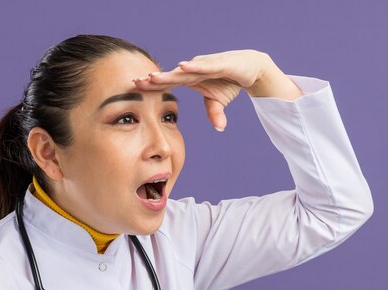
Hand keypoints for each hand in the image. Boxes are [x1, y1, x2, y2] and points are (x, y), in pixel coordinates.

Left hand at [132, 49, 297, 131]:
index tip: (135, 89)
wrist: (252, 68)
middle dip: (153, 80)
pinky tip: (181, 66)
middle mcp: (194, 71)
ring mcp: (205, 66)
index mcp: (190, 79)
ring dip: (168, 74)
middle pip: (170, 77)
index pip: (167, 84)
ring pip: (184, 71)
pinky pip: (204, 66)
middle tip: (135, 83)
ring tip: (152, 77)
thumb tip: (219, 128)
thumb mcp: (219, 101)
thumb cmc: (230, 82)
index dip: (152, 86)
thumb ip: (214, 113)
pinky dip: (193, 66)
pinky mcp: (220, 63)